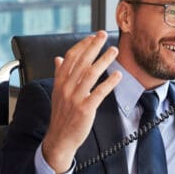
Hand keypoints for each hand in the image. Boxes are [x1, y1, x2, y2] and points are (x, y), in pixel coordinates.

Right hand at [42, 31, 121, 173]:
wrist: (59, 138)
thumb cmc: (61, 116)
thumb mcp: (57, 93)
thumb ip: (59, 75)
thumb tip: (58, 58)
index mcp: (60, 82)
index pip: (71, 58)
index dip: (82, 45)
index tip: (92, 37)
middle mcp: (66, 88)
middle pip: (81, 61)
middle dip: (93, 46)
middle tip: (104, 35)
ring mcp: (75, 98)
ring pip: (91, 73)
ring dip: (104, 59)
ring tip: (114, 50)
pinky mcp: (85, 109)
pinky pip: (99, 92)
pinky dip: (109, 82)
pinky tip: (117, 74)